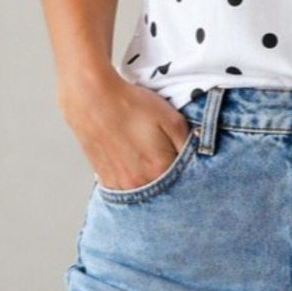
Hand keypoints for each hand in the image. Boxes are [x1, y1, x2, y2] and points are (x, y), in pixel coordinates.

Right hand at [58, 68, 190, 190]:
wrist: (93, 99)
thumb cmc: (133, 105)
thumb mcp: (171, 117)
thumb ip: (189, 143)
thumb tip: (199, 158)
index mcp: (159, 169)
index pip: (184, 180)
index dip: (188, 168)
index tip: (184, 158)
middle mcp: (139, 183)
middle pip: (165, 188)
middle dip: (170, 175)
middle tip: (164, 153)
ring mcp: (120, 184)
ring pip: (145, 190)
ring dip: (151, 179)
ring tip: (146, 155)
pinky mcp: (105, 180)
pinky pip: (126, 188)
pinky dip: (133, 179)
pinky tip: (132, 161)